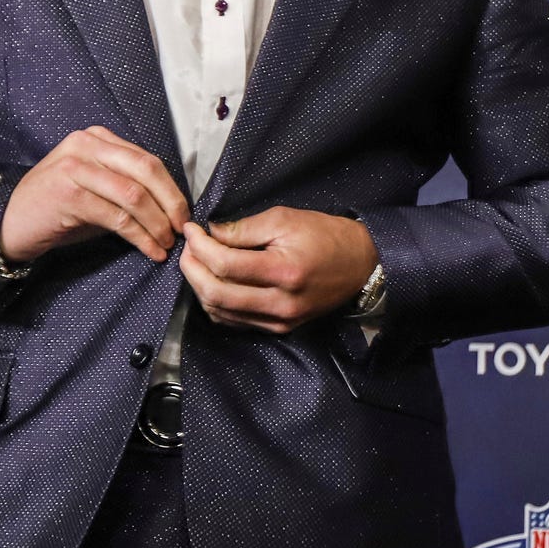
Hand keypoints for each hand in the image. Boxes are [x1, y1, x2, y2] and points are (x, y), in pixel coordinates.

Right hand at [0, 126, 188, 264]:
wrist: (8, 223)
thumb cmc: (55, 208)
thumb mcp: (93, 187)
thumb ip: (125, 186)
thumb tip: (169, 208)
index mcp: (96, 138)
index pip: (146, 159)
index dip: (171, 188)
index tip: (183, 213)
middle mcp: (86, 145)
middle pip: (146, 170)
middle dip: (171, 203)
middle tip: (181, 229)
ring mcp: (76, 167)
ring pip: (134, 195)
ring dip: (157, 224)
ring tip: (166, 244)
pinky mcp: (69, 194)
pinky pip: (117, 217)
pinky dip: (140, 237)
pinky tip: (149, 251)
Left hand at [180, 208, 378, 333]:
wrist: (360, 264)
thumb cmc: (326, 236)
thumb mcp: (285, 219)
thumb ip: (244, 229)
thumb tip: (210, 234)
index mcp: (284, 272)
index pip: (225, 265)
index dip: (200, 246)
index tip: (192, 230)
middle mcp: (281, 303)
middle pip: (216, 294)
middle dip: (192, 269)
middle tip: (188, 248)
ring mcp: (280, 321)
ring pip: (221, 312)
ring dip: (200, 287)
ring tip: (197, 262)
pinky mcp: (280, 328)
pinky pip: (235, 321)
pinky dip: (216, 304)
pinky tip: (213, 283)